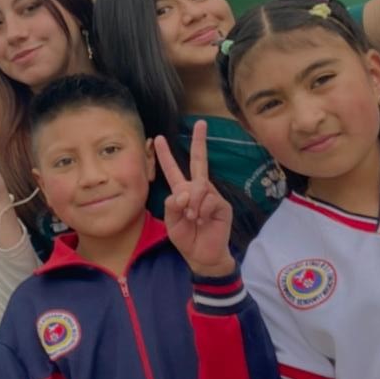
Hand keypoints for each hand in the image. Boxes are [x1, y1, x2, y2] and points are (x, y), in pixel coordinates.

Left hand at [157, 125, 236, 276]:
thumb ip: (172, 205)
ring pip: (199, 186)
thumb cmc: (186, 238)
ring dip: (192, 203)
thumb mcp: (171, 222)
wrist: (202, 255)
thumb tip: (184, 192)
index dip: (164, 155)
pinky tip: (202, 220)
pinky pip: (209, 199)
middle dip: (200, 141)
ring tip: (192, 218)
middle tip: (201, 123)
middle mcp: (198, 189)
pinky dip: (201, 210)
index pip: (172, 170)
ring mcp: (211, 196)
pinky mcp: (222, 205)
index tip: (157, 138)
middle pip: (199, 161)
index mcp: (182, 192)